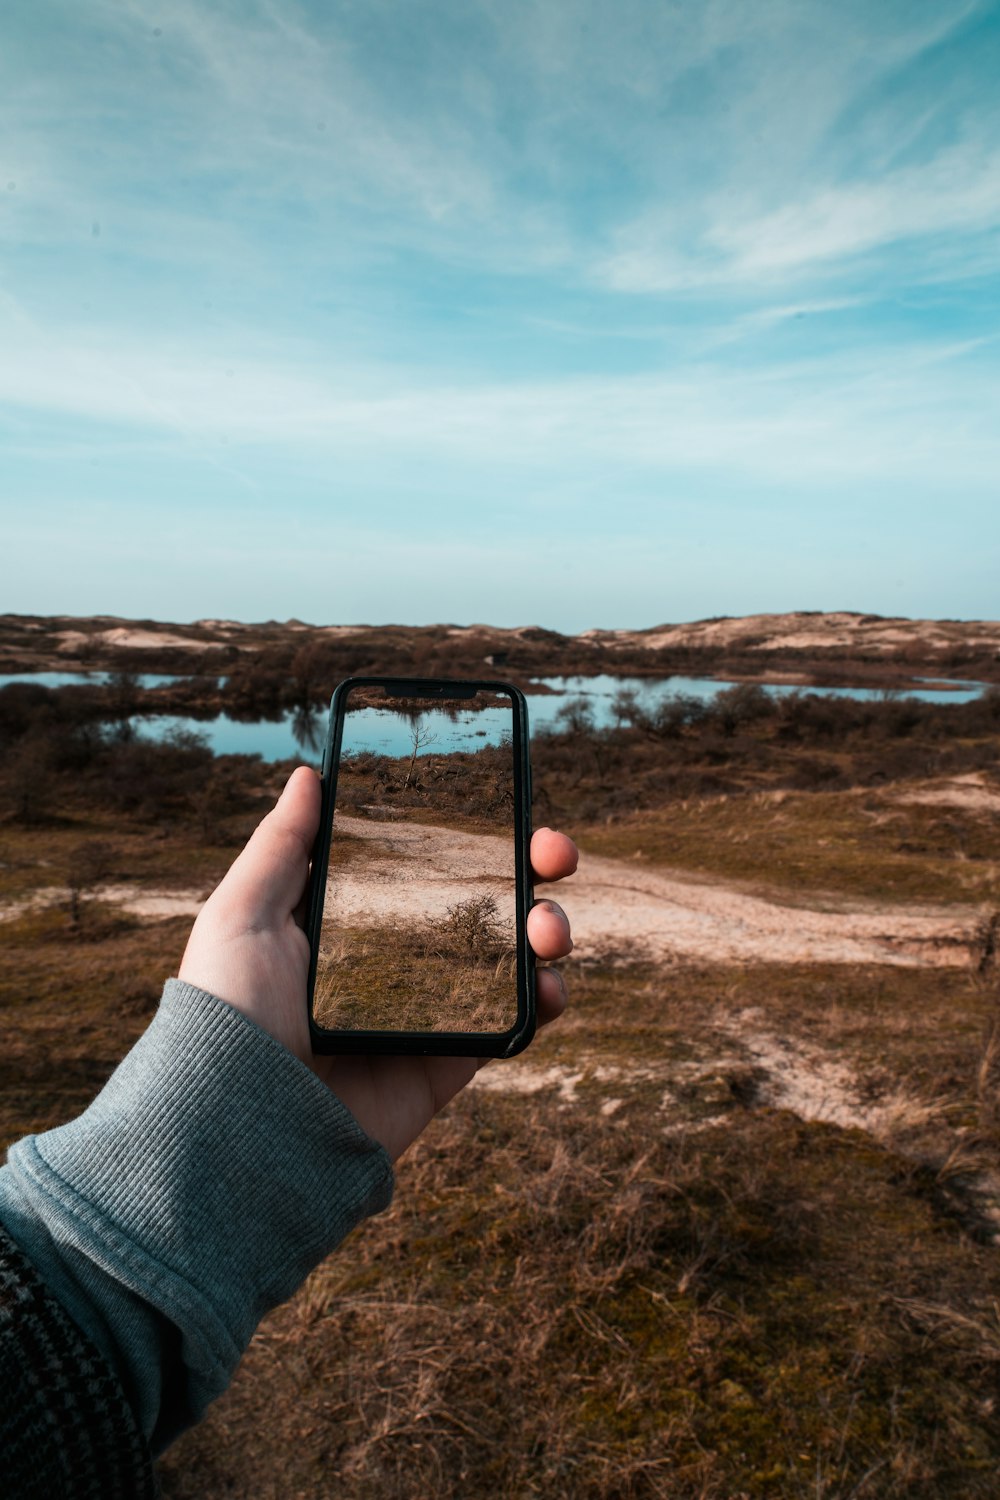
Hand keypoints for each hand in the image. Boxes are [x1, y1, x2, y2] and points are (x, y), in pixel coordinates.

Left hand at [179, 766, 576, 1159]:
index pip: (422, 862)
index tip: (503, 800)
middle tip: (553, 850)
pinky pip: (513, 1025)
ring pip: (510, 957)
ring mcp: (428, 1010)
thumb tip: (309, 774)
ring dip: (547, 928)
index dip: (467, 831)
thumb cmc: (229, 1013)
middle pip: (482, 902)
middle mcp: (396, 959)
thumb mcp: (240, 915)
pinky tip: (548, 982)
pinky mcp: (449, 1062)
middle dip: (529, 868)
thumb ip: (282, 846)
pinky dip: (543, 1000)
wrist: (244, 1125)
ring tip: (549, 926)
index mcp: (352, 921)